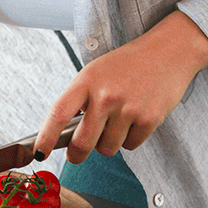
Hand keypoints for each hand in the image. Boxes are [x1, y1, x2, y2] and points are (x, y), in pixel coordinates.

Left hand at [34, 12, 207, 163]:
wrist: (168, 52)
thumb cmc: (128, 64)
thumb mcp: (96, 72)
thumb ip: (81, 99)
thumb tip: (67, 133)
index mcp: (86, 81)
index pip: (58, 113)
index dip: (46, 137)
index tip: (39, 153)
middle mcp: (105, 95)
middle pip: (82, 142)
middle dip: (77, 155)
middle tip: (77, 155)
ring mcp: (128, 108)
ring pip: (107, 148)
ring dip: (108, 144)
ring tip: (116, 123)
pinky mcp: (149, 119)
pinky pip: (131, 146)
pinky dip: (130, 139)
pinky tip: (134, 120)